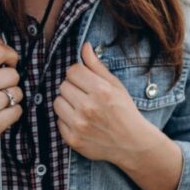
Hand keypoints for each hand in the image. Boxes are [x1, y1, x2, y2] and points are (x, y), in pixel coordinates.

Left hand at [54, 42, 161, 166]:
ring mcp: (79, 125)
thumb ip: (96, 66)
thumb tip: (84, 46)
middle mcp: (88, 107)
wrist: (133, 144)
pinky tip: (81, 121)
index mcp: (100, 91)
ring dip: (67, 103)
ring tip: (82, 108)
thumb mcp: (115, 85)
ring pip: (57, 102)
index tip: (86, 81)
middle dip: (73, 88)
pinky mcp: (73, 139)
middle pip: (63, 85)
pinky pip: (58, 120)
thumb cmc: (125, 111)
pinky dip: (67, 120)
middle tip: (86, 96)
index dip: (78, 74)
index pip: (72, 71)